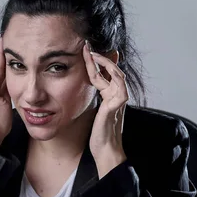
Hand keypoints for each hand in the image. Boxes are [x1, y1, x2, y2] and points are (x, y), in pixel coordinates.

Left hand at [83, 41, 127, 177]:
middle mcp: (117, 95)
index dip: (96, 62)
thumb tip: (76, 94)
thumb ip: (90, 103)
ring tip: (92, 54)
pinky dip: (112, 75)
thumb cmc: (98, 135)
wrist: (106, 151)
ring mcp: (119, 100)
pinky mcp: (117, 105)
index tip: (86, 50)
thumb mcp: (92, 113)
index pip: (104, 74)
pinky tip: (100, 67)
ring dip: (105, 62)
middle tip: (87, 45)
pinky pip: (119, 85)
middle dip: (100, 57)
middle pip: (111, 70)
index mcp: (110, 96)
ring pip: (117, 74)